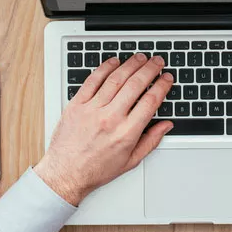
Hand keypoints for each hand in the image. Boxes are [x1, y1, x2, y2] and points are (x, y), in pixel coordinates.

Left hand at [34, 54, 173, 204]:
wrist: (65, 174)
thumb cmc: (96, 169)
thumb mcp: (130, 161)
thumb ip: (151, 141)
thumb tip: (166, 125)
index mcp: (126, 133)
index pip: (150, 101)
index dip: (162, 86)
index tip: (166, 78)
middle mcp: (110, 118)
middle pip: (135, 85)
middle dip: (150, 69)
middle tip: (157, 61)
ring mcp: (92, 110)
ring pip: (116, 79)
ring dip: (131, 64)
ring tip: (140, 58)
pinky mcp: (76, 105)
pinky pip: (93, 80)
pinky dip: (105, 68)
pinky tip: (113, 62)